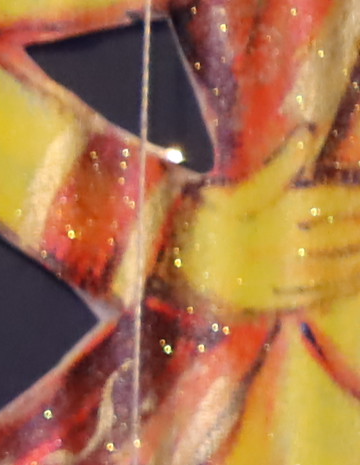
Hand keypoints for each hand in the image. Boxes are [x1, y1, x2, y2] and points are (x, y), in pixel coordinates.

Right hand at [151, 162, 359, 318]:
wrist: (158, 260)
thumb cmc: (199, 219)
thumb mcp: (236, 191)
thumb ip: (279, 166)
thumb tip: (308, 130)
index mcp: (271, 211)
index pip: (327, 200)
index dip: (354, 199)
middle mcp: (274, 243)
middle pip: (333, 237)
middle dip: (359, 234)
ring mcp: (268, 275)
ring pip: (325, 270)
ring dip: (353, 265)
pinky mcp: (260, 301)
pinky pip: (304, 297)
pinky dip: (331, 290)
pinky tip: (347, 283)